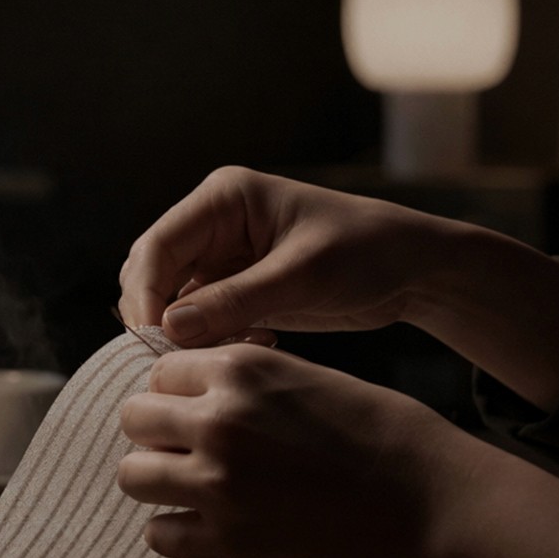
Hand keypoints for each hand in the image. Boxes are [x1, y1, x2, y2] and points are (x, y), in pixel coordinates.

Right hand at [117, 166, 558, 412]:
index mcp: (224, 198)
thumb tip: (167, 327)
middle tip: (179, 359)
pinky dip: (211, 340)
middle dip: (158, 316)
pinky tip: (256, 345)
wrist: (413, 270)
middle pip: (152, 273)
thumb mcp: (304, 276)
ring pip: (170, 301)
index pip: (157, 246)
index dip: (145, 294)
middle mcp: (214, 223)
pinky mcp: (236, 288)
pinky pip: (199, 319)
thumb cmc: (366, 253)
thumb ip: (235, 301)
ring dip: (184, 333)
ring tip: (229, 350)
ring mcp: (222, 257)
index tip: (153, 339)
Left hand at [117, 344, 461, 557]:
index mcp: (242, 369)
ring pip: (132, 476)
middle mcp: (219, 420)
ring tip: (198, 490)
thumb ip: (247, 384)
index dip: (178, 395)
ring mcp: (217, 483)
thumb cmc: (385, 436)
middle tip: (193, 453)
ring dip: (159, 482)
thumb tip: (194, 396)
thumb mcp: (310, 379)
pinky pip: (158, 534)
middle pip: (134, 419)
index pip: (160, 373)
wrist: (434, 502)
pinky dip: (177, 532)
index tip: (198, 414)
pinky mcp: (227, 542)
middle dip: (158, 435)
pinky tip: (211, 527)